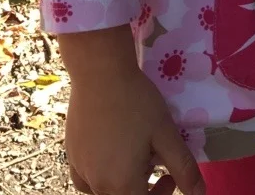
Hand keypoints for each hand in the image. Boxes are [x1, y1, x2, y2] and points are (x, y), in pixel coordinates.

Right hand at [65, 65, 204, 194]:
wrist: (99, 72)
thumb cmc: (136, 102)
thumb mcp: (165, 133)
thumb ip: (184, 168)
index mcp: (122, 184)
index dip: (161, 194)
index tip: (169, 175)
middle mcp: (98, 184)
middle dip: (145, 187)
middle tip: (154, 159)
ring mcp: (81, 169)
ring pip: (105, 190)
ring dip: (123, 180)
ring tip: (134, 151)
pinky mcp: (71, 154)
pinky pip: (85, 179)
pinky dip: (100, 176)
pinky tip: (108, 155)